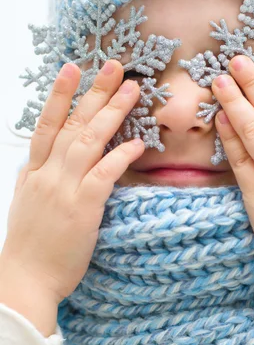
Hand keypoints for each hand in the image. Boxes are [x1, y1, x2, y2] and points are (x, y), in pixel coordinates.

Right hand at [1, 59, 143, 304]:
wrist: (25, 278)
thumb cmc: (29, 245)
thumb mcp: (28, 203)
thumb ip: (40, 177)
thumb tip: (52, 159)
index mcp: (33, 171)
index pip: (47, 124)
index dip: (60, 94)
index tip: (73, 68)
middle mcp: (47, 174)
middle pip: (73, 124)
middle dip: (95, 93)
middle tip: (115, 66)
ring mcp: (63, 189)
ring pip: (89, 141)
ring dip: (112, 113)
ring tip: (132, 90)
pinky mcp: (82, 209)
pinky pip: (104, 175)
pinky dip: (120, 156)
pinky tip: (137, 143)